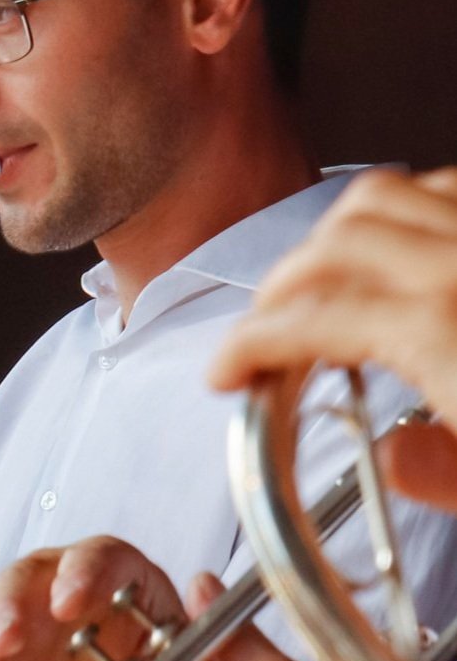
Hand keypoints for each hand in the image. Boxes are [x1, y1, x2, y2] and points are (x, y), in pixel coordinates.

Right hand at [0, 536, 184, 660]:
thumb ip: (197, 622)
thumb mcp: (188, 648)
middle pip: (20, 583)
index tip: (69, 604)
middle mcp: (53, 593)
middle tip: (6, 640)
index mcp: (108, 576)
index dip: (78, 575)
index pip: (91, 558)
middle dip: (8, 611)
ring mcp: (20, 633)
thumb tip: (202, 588)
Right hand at [212, 167, 456, 513]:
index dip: (245, 347)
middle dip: (278, 288)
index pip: (303, 322)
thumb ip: (444, 473)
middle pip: (328, 245)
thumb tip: (398, 460)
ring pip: (381, 195)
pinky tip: (406, 249)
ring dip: (335, 235)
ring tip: (324, 279)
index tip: (226, 371)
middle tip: (267, 329)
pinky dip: (408, 208)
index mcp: (439, 329)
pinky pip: (444, 187)